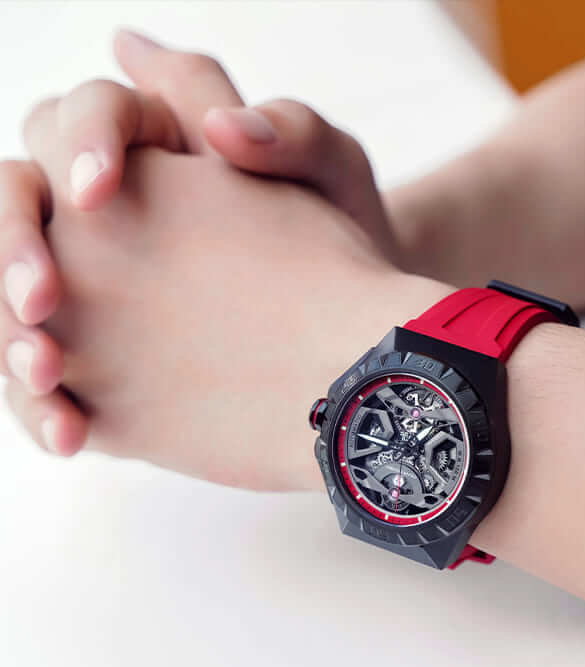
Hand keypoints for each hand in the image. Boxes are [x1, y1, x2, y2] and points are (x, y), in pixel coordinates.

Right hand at [0, 30, 402, 453]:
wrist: (355, 325)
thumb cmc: (344, 235)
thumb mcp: (333, 173)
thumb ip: (289, 133)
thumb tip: (224, 126)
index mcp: (158, 145)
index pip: (85, 116)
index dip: (78, 146)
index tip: (100, 194)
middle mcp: (112, 213)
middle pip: (21, 207)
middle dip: (13, 249)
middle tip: (43, 301)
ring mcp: (100, 288)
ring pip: (19, 301)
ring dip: (12, 337)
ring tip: (49, 376)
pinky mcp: (105, 355)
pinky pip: (53, 374)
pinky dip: (45, 404)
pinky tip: (72, 436)